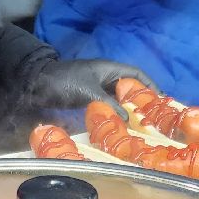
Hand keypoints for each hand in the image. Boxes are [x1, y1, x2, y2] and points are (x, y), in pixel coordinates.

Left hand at [15, 54, 161, 119]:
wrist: (36, 85)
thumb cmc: (64, 82)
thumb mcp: (89, 94)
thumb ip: (110, 106)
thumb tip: (129, 121)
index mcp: (108, 69)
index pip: (136, 74)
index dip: (150, 85)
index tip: (162, 100)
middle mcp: (105, 78)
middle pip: (129, 89)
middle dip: (141, 102)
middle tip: (153, 120)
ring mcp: (96, 89)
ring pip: (118, 100)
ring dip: (128, 112)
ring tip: (140, 128)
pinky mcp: (87, 101)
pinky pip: (107, 108)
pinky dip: (114, 117)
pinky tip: (120, 129)